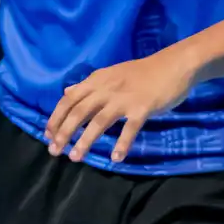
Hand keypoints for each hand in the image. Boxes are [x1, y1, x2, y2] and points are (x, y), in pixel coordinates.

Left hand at [45, 49, 199, 163]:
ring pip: (99, 121)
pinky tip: (116, 158)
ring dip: (86, 141)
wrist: (174, 65)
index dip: (57, 117)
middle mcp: (107, 88)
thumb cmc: (143, 72)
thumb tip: (67, 92)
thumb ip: (88, 85)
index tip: (48, 135)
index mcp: (98, 80)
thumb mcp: (111, 73)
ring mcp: (125, 98)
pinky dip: (122, 143)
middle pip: (79, 111)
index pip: (69, 99)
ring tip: (75, 158)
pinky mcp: (143, 107)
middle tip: (54, 151)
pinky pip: (130, 128)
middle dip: (64, 132)